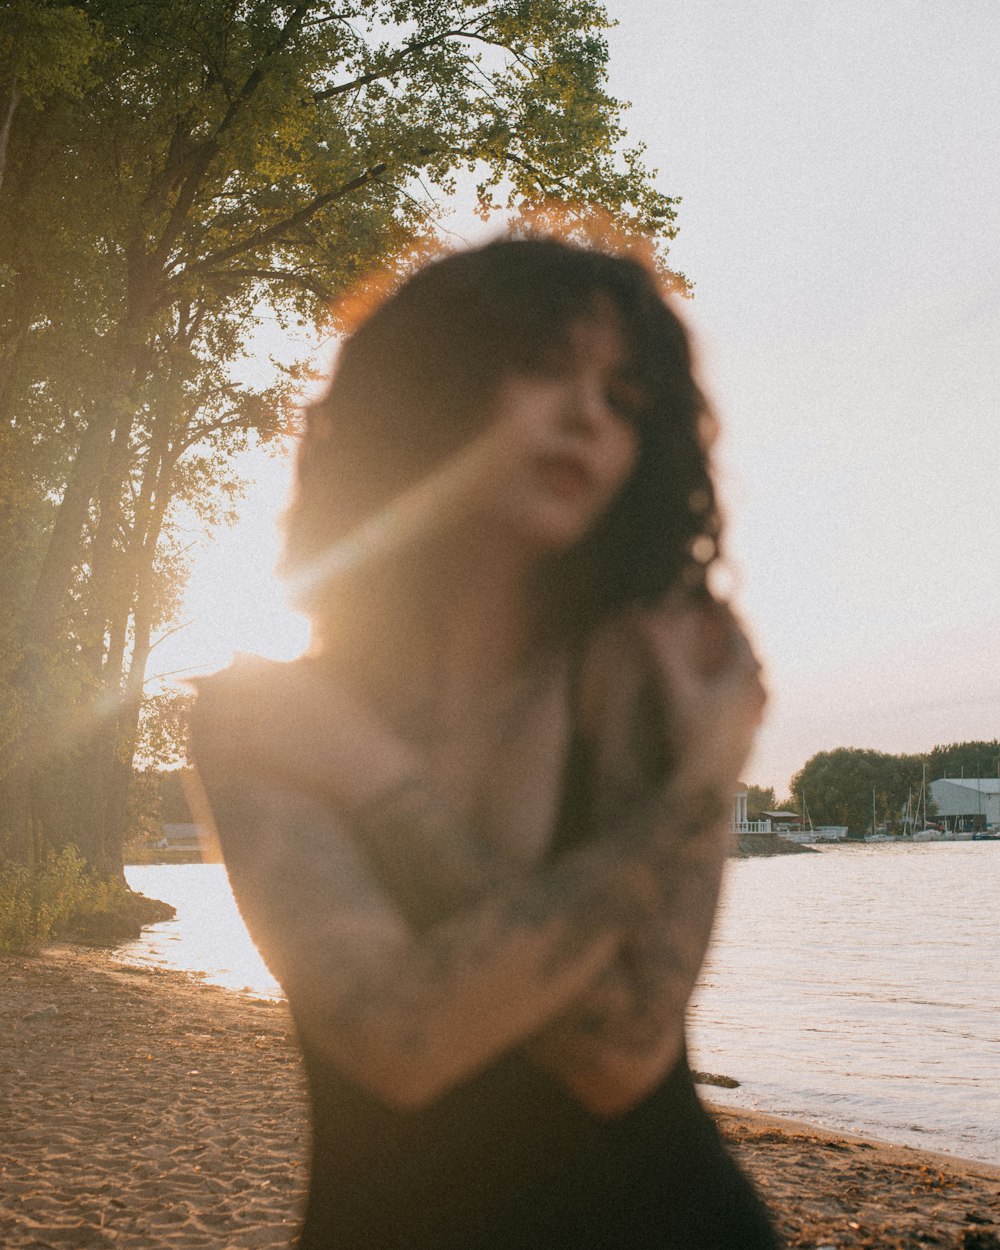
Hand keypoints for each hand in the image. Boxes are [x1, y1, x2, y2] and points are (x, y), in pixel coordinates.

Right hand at [635, 594, 765, 800]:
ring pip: (756, 684)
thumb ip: (659, 652)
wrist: (706, 795)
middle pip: (750, 658)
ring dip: (743, 666)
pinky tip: (731, 703)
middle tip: (725, 622)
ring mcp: (753, 720)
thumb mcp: (674, 692)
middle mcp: (754, 697)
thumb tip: (639, 613)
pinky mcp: (748, 741)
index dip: (725, 614)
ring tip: (732, 658)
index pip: (738, 635)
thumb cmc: (693, 742)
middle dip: (736, 637)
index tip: (714, 599)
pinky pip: (752, 708)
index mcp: (742, 678)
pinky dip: (742, 694)